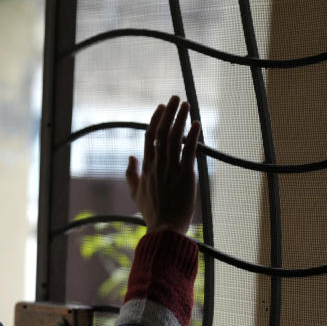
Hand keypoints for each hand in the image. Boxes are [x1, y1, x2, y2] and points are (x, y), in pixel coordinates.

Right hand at [126, 95, 199, 233]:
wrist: (165, 227)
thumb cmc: (151, 212)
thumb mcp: (135, 193)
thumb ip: (131, 174)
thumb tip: (130, 156)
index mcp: (146, 167)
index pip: (149, 137)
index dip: (155, 120)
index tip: (161, 107)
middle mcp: (158, 164)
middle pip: (162, 132)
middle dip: (169, 113)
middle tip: (176, 97)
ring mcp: (171, 169)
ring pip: (175, 138)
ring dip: (181, 119)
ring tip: (187, 104)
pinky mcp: (186, 175)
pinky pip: (190, 151)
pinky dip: (193, 136)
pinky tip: (197, 124)